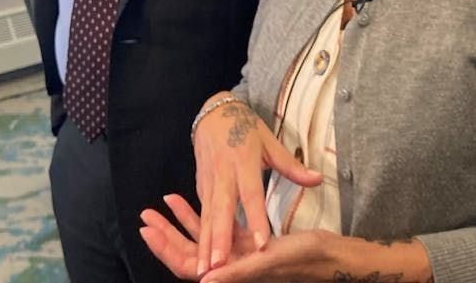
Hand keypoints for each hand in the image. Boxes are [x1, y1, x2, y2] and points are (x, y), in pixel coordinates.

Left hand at [140, 194, 331, 282]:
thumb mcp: (270, 260)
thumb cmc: (304, 258)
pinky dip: (201, 214)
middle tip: (145, 216)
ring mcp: (236, 254)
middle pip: (188, 253)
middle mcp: (229, 266)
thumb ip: (238, 271)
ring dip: (178, 223)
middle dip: (165, 235)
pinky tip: (186, 200)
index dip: (168, 249)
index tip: (149, 231)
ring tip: (158, 205)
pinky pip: (217, 227)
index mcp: (232, 273)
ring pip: (200, 238)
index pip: (189, 266)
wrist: (330, 255)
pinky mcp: (246, 242)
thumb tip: (204, 281)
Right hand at [191, 95, 321, 275]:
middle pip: (222, 210)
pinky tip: (200, 255)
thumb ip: (292, 166)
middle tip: (219, 265)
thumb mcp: (270, 142)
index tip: (261, 243)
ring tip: (204, 268)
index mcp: (244, 162)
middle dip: (219, 239)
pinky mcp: (200, 186)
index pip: (251, 195)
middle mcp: (224, 175)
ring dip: (204, 243)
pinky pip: (201, 214)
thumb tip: (318, 179)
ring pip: (206, 216)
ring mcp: (209, 182)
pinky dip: (199, 235)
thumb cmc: (246, 128)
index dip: (256, 219)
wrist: (213, 113)